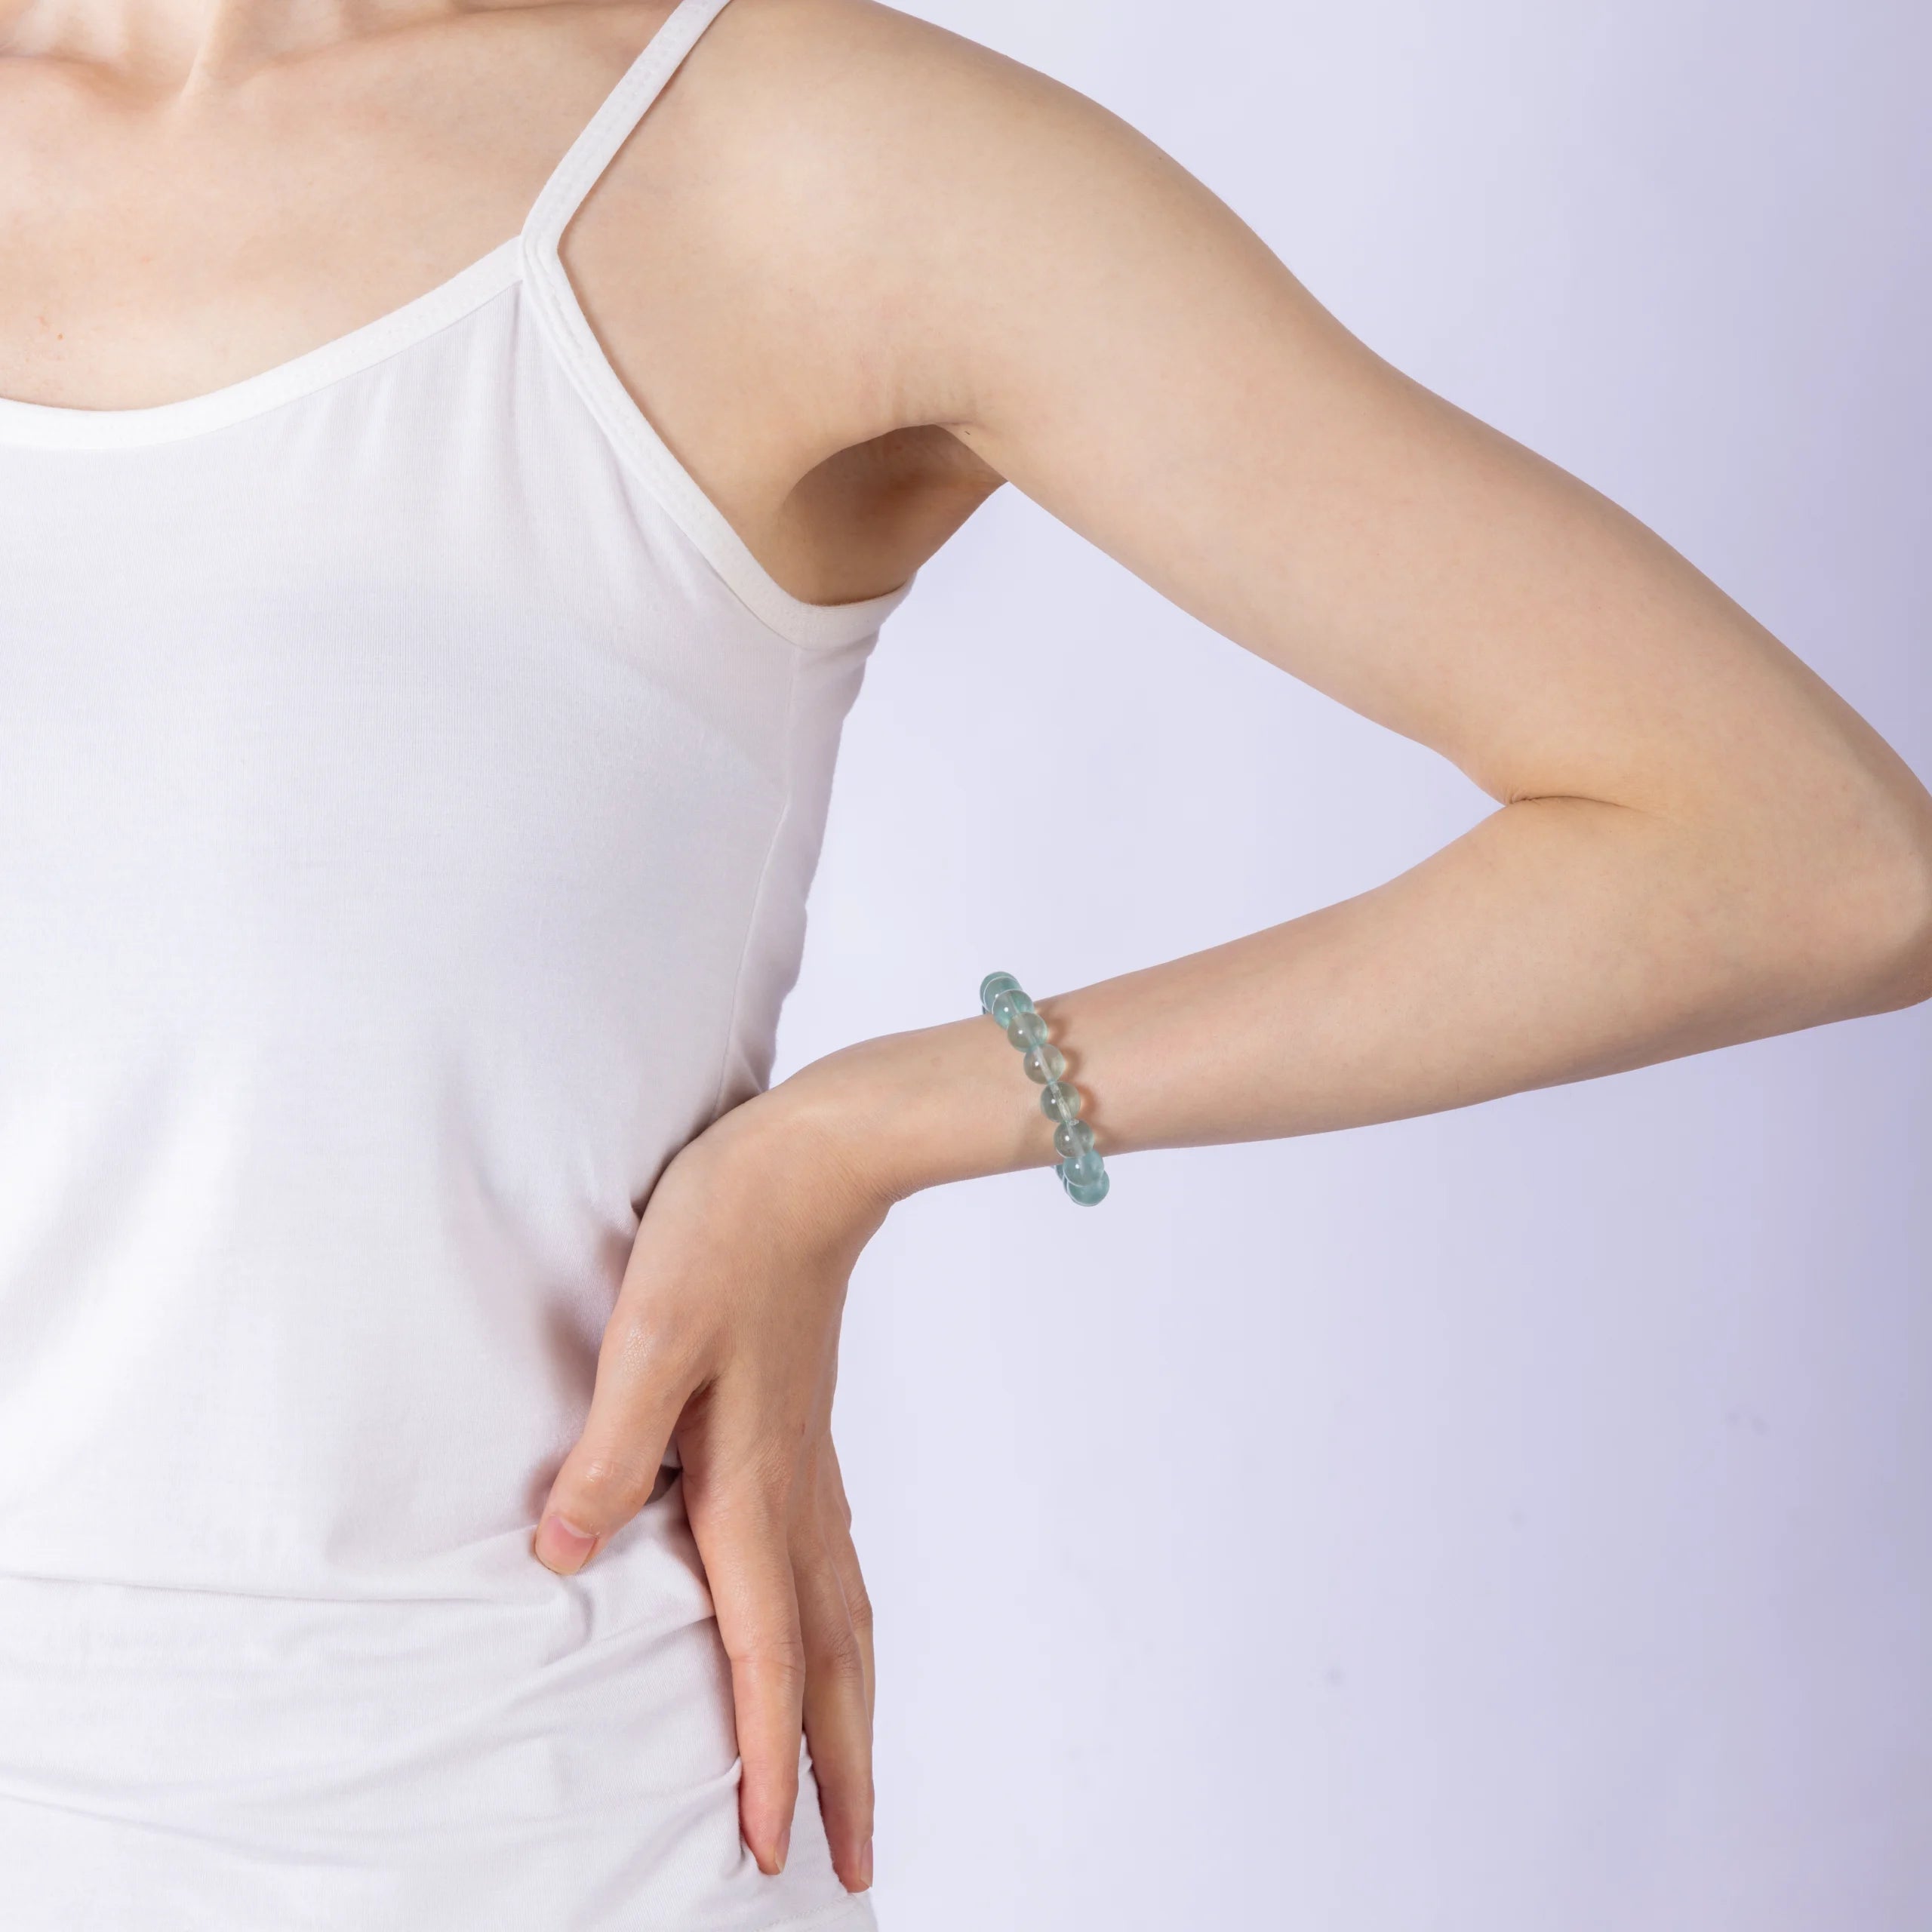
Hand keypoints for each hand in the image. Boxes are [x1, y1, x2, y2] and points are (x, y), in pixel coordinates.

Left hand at [531, 1080, 889, 1893]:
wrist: (818, 1160)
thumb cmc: (729, 1236)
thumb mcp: (647, 1338)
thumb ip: (606, 1453)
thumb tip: (561, 1559)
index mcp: (750, 1486)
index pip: (766, 1655)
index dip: (766, 1761)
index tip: (772, 1856)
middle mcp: (793, 1493)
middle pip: (831, 1662)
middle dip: (844, 1770)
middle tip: (856, 1864)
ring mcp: (811, 1463)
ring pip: (847, 1618)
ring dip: (853, 1711)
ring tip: (857, 1778)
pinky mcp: (808, 1431)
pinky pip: (837, 1566)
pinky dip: (846, 1634)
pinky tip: (832, 1634)